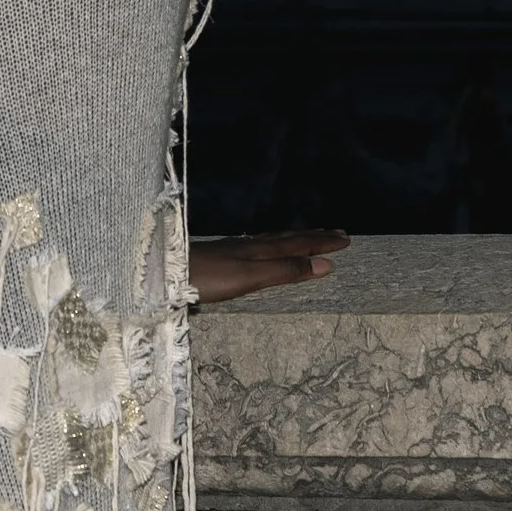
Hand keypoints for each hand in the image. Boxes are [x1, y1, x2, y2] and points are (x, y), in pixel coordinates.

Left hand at [191, 229, 350, 302]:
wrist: (165, 269)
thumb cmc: (207, 278)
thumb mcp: (250, 278)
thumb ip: (285, 270)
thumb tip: (325, 265)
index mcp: (260, 252)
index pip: (299, 245)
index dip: (322, 243)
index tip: (346, 240)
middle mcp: (251, 246)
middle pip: (289, 239)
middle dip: (314, 236)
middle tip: (338, 232)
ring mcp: (235, 248)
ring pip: (274, 240)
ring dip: (295, 238)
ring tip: (309, 234)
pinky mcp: (222, 254)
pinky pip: (258, 244)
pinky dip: (272, 242)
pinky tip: (263, 244)